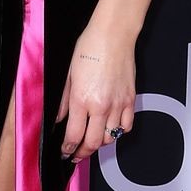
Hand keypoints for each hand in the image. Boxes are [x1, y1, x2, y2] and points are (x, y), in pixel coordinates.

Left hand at [56, 23, 135, 160]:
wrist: (113, 36)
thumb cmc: (89, 48)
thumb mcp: (68, 75)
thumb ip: (64, 102)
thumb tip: (59, 119)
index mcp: (82, 99)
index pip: (74, 135)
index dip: (68, 148)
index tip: (65, 151)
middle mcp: (101, 106)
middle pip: (93, 143)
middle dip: (83, 153)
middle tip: (76, 154)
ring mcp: (118, 104)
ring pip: (111, 138)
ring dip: (100, 143)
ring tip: (92, 141)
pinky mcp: (130, 100)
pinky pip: (126, 126)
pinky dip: (118, 132)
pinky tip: (110, 129)